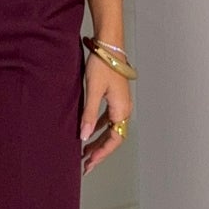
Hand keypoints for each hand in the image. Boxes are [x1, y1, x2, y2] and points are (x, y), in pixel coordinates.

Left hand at [79, 53, 131, 172]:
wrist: (108, 44)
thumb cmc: (102, 64)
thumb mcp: (93, 91)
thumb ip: (89, 115)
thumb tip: (84, 137)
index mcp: (121, 110)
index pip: (114, 140)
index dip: (101, 153)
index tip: (89, 163)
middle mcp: (124, 109)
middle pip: (113, 137)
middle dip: (99, 151)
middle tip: (86, 164)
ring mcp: (121, 103)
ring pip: (111, 129)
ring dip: (99, 140)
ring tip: (85, 151)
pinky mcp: (115, 97)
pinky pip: (108, 118)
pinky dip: (99, 127)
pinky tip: (90, 130)